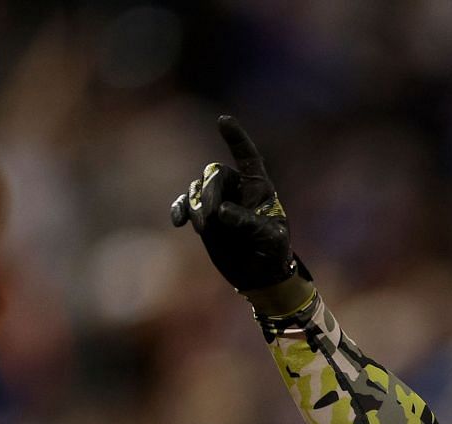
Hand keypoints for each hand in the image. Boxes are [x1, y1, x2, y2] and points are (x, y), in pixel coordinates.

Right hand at [170, 117, 297, 293]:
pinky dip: (180, 210)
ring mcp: (218, 200)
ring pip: (197, 188)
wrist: (260, 274)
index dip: (236, 138)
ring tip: (204, 229)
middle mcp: (236, 188)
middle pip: (214, 174)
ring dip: (196, 206)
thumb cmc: (273, 253)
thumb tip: (221, 212)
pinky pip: (185, 203)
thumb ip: (248, 223)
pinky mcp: (203, 215)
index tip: (223, 120)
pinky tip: (178, 223)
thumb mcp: (270, 239)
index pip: (247, 156)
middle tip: (209, 220)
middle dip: (209, 193)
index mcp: (259, 187)